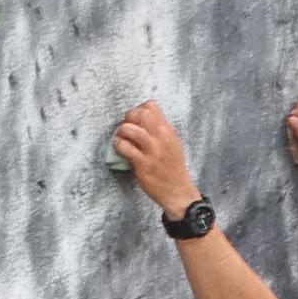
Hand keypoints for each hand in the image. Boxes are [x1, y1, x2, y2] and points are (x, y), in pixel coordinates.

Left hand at [113, 100, 197, 217]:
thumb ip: (161, 131)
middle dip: (129, 118)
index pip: (151, 106)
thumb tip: (142, 120)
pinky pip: (125, 148)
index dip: (138, 110)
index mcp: (169, 131)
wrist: (178, 192)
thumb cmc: (173, 168)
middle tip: (126, 128)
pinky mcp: (143, 164)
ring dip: (122, 131)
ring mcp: (153, 151)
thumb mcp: (173, 144)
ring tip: (121, 138)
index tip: (135, 120)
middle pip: (141, 114)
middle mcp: (162, 138)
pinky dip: (118, 145)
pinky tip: (120, 148)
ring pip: (131, 129)